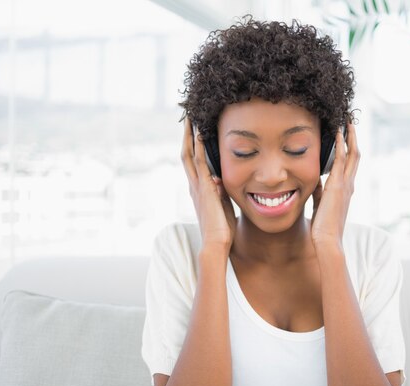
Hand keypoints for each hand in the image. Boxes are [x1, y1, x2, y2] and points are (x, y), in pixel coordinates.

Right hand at [181, 117, 236, 247]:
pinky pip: (200, 162)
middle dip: (187, 136)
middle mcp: (194, 185)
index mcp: (199, 190)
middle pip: (186, 154)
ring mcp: (197, 186)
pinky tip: (200, 133)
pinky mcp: (204, 188)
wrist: (215, 244)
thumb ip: (220, 192)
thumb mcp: (222, 206)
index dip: (193, 146)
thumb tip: (220, 181)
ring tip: (191, 117)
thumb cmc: (221, 230)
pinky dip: (199, 147)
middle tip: (188, 117)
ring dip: (190, 135)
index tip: (195, 131)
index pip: (193, 163)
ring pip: (190, 154)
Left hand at [310, 121, 359, 244]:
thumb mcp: (320, 203)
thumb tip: (315, 180)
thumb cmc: (322, 227)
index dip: (349, 148)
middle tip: (350, 120)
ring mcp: (346, 184)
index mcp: (345, 189)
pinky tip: (338, 131)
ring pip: (352, 153)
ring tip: (347, 119)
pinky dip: (341, 143)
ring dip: (350, 135)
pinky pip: (342, 159)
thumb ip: (319, 190)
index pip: (350, 164)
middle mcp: (349, 184)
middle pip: (356, 155)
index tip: (345, 134)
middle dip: (353, 137)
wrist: (327, 240)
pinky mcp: (338, 185)